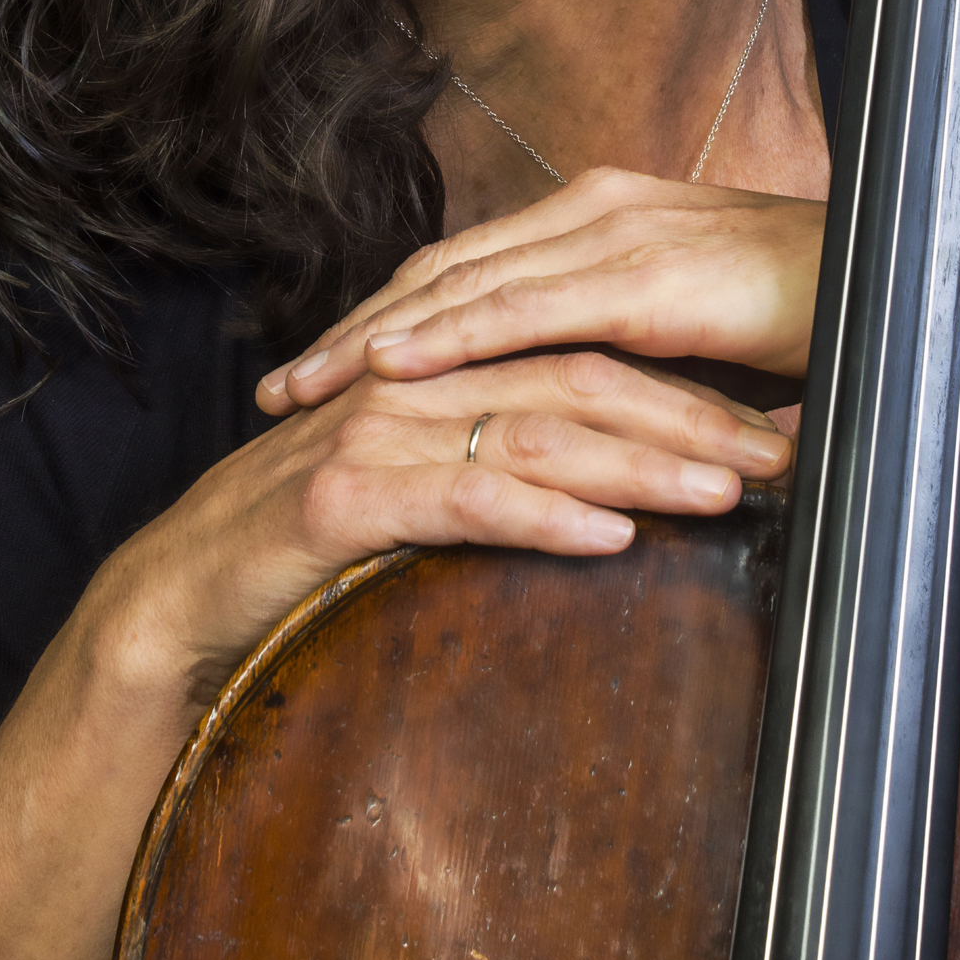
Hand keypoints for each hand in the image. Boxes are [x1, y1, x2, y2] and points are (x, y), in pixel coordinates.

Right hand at [99, 333, 791, 717]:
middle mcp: (418, 381)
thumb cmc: (310, 552)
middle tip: (780, 457)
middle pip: (581, 380)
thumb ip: (506, 472)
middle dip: (691, 419)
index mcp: (447, 370)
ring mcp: (379, 432)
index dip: (685, 390)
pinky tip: (608, 538)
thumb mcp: (423, 499)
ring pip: (535, 430)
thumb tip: (621, 494)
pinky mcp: (344, 496)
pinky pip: (464, 498)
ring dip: (642, 463)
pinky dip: (544, 515)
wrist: (178, 599)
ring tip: (722, 495)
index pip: (588, 360)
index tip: (770, 429)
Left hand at [257, 166, 825, 414]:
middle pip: (442, 271)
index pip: (468, 267)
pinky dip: (449, 335)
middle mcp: (594, 208)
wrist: (900, 293)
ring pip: (463, 288)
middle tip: (277, 388)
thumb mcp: (690, 334)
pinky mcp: (641, 277)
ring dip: (372, 339)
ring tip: (304, 388)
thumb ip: (626, 347)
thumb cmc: (807, 318)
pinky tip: (391, 366)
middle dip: (352, 331)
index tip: (322, 366)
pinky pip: (526, 309)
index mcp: (601, 215)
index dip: (387, 314)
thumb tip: (577, 402)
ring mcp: (615, 235)